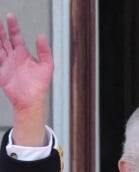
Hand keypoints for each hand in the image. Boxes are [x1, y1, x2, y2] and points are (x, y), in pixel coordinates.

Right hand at [0, 13, 52, 144]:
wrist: (32, 101)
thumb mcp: (47, 67)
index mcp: (23, 54)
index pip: (16, 37)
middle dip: (1, 29)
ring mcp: (6, 64)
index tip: (11, 16)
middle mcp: (13, 57)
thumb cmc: (40, 86)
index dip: (13, 26)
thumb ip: (44, 51)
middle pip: (4, 39)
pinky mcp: (1, 73)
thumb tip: (41, 36)